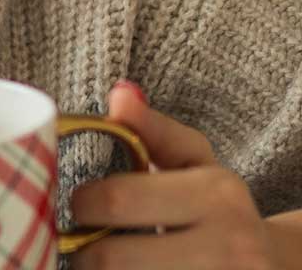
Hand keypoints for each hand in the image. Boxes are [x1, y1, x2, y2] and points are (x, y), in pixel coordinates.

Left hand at [68, 79, 277, 267]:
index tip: (77, 204)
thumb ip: (153, 128)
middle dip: (81, 249)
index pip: (117, 200)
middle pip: (111, 258)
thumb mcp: (194, 160)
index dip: (81, 204)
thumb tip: (120, 95)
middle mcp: (229, 247)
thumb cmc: (217, 204)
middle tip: (79, 240)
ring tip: (101, 259)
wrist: (271, 262)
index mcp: (217, 196)